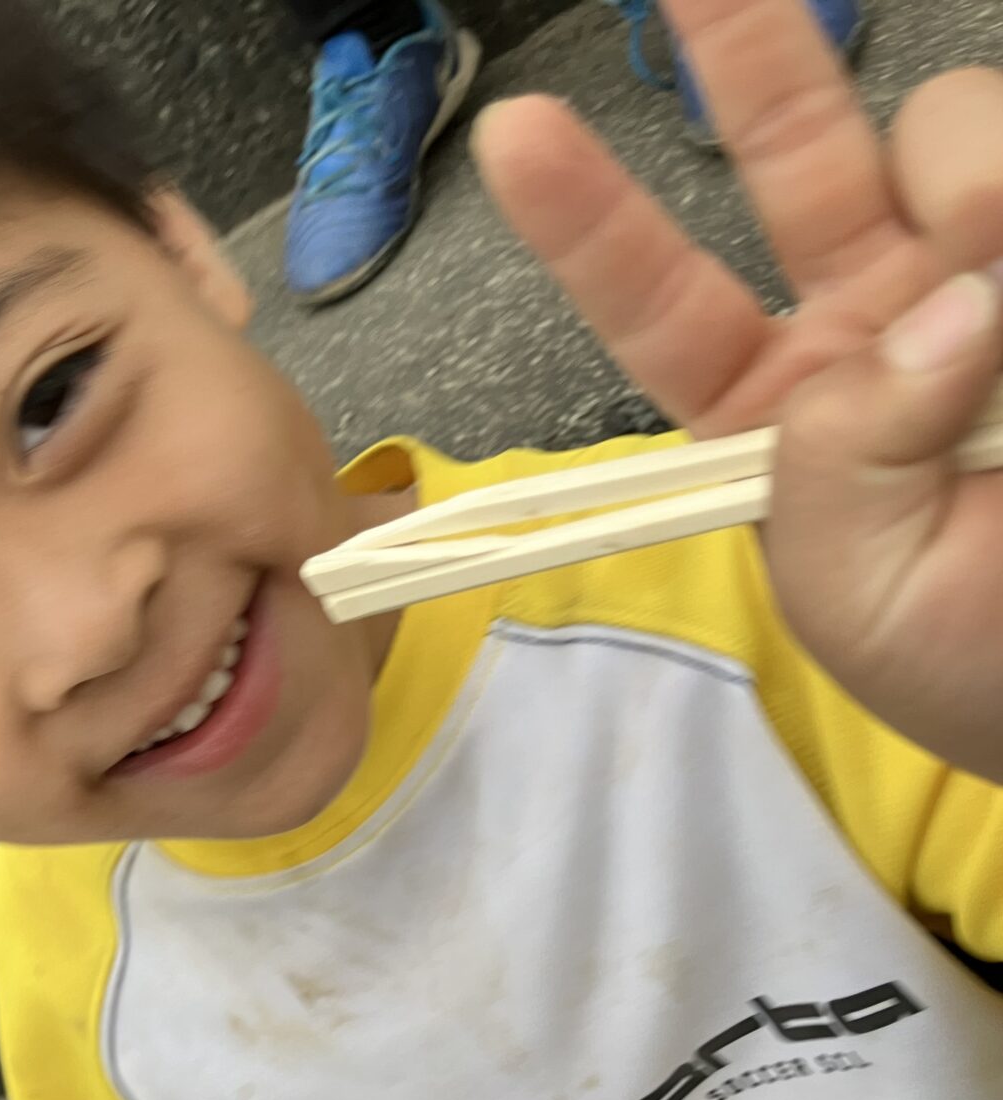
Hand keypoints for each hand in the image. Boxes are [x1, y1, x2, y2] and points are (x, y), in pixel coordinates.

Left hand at [474, 0, 1002, 778]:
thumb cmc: (979, 668)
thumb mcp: (865, 597)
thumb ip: (845, 465)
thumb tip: (942, 314)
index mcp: (779, 409)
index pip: (662, 300)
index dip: (591, 220)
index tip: (516, 133)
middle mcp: (878, 317)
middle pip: (796, 153)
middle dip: (748, 58)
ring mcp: (992, 277)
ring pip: (952, 138)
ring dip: (971, 177)